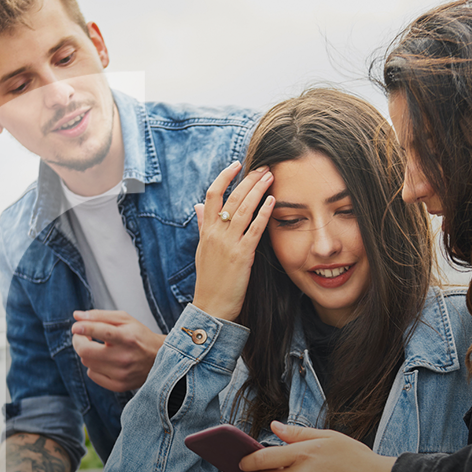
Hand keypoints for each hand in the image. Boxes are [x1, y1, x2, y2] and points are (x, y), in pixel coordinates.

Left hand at [71, 310, 164, 391]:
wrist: (159, 359)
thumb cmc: (139, 336)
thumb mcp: (124, 320)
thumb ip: (100, 316)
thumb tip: (76, 316)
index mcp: (128, 338)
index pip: (102, 332)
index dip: (84, 328)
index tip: (75, 327)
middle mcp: (124, 357)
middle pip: (86, 352)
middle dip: (78, 341)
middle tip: (81, 335)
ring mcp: (121, 374)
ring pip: (87, 362)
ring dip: (87, 352)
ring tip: (97, 347)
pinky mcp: (118, 385)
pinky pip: (92, 375)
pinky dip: (93, 366)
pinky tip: (104, 361)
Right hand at [190, 160, 274, 321]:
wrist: (211, 307)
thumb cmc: (210, 280)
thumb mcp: (203, 249)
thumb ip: (203, 225)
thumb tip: (199, 206)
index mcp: (206, 230)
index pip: (213, 195)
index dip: (224, 177)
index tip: (237, 164)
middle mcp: (216, 233)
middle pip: (231, 198)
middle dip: (248, 179)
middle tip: (263, 167)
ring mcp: (228, 244)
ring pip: (243, 209)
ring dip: (257, 190)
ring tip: (270, 176)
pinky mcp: (241, 256)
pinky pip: (254, 230)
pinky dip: (263, 213)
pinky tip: (272, 201)